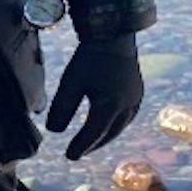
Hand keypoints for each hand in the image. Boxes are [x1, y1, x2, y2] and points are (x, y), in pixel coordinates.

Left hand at [46, 34, 144, 160]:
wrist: (114, 34)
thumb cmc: (90, 57)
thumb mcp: (71, 82)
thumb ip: (62, 108)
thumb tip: (54, 131)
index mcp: (111, 105)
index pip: (93, 132)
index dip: (80, 146)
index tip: (68, 156)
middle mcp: (127, 106)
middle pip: (108, 133)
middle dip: (93, 144)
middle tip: (78, 153)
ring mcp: (136, 99)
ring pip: (120, 127)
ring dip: (105, 137)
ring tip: (91, 142)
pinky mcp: (138, 92)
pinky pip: (127, 117)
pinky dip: (115, 126)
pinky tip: (108, 125)